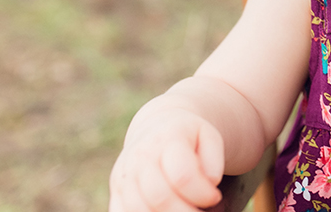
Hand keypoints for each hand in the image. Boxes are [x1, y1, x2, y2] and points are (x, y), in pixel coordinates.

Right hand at [109, 109, 224, 211]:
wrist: (158, 126)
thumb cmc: (189, 137)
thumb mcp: (210, 138)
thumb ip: (214, 160)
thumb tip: (210, 182)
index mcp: (167, 138)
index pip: (182, 176)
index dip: (202, 194)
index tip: (215, 197)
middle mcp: (141, 156)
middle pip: (160, 197)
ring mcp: (124, 175)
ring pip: (138, 209)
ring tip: (185, 211)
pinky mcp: (115, 191)